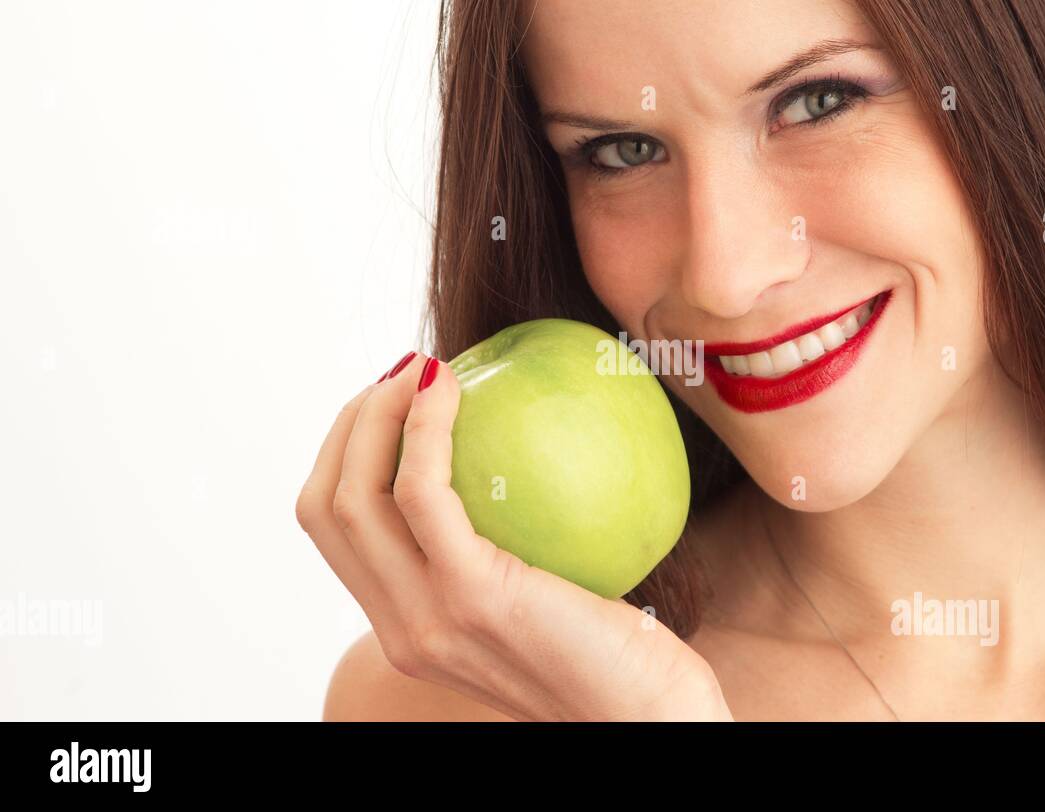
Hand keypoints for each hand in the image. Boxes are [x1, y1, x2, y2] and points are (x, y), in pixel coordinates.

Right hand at [296, 351, 732, 720]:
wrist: (651, 722)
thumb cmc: (623, 656)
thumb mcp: (549, 601)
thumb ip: (513, 551)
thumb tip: (521, 458)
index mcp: (408, 628)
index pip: (337, 532)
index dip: (344, 455)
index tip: (389, 403)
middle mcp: (402, 630)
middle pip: (325, 507)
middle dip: (347, 425)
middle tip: (400, 373)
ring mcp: (428, 619)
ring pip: (354, 496)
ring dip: (375, 414)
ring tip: (419, 368)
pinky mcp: (472, 598)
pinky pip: (423, 491)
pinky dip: (426, 427)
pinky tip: (452, 385)